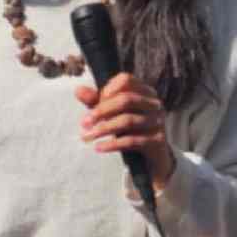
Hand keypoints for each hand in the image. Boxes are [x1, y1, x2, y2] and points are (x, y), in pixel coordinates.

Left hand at [77, 73, 175, 192]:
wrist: (150, 157)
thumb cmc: (129, 129)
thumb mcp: (112, 114)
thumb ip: (96, 101)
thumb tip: (78, 90)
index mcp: (144, 91)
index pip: (126, 80)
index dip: (108, 89)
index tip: (94, 102)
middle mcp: (154, 103)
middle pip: (126, 99)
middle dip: (102, 110)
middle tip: (84, 123)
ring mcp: (158, 121)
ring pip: (128, 120)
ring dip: (103, 129)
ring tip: (87, 137)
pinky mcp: (157, 140)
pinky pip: (132, 140)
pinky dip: (113, 144)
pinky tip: (99, 147)